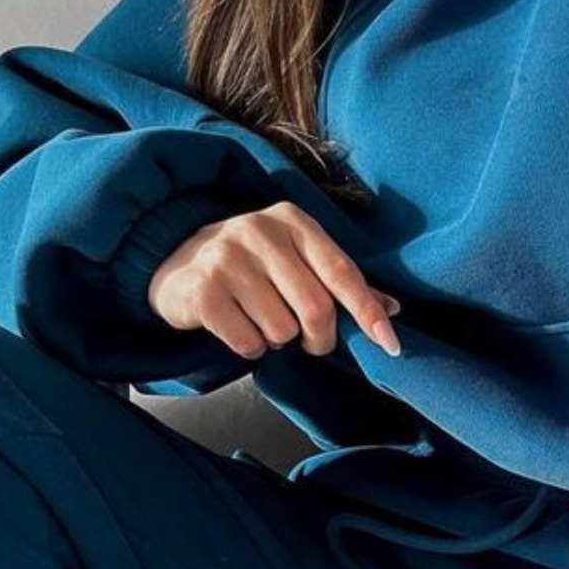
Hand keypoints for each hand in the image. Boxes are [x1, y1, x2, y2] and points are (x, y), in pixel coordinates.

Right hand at [146, 200, 401, 359]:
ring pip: (282, 330)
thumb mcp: (297, 260)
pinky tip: (238, 327)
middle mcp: (260, 231)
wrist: (174, 263)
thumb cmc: (252, 266)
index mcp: (293, 221)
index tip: (390, 344)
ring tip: (261, 321)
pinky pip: (248, 342)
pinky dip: (250, 347)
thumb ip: (341, 282)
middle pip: (316, 308)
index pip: (342, 271)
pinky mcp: (202, 291)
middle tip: (311, 342)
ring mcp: (227, 258)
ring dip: (279, 340)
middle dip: (320, 339)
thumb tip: (393, 310)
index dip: (368, 311)